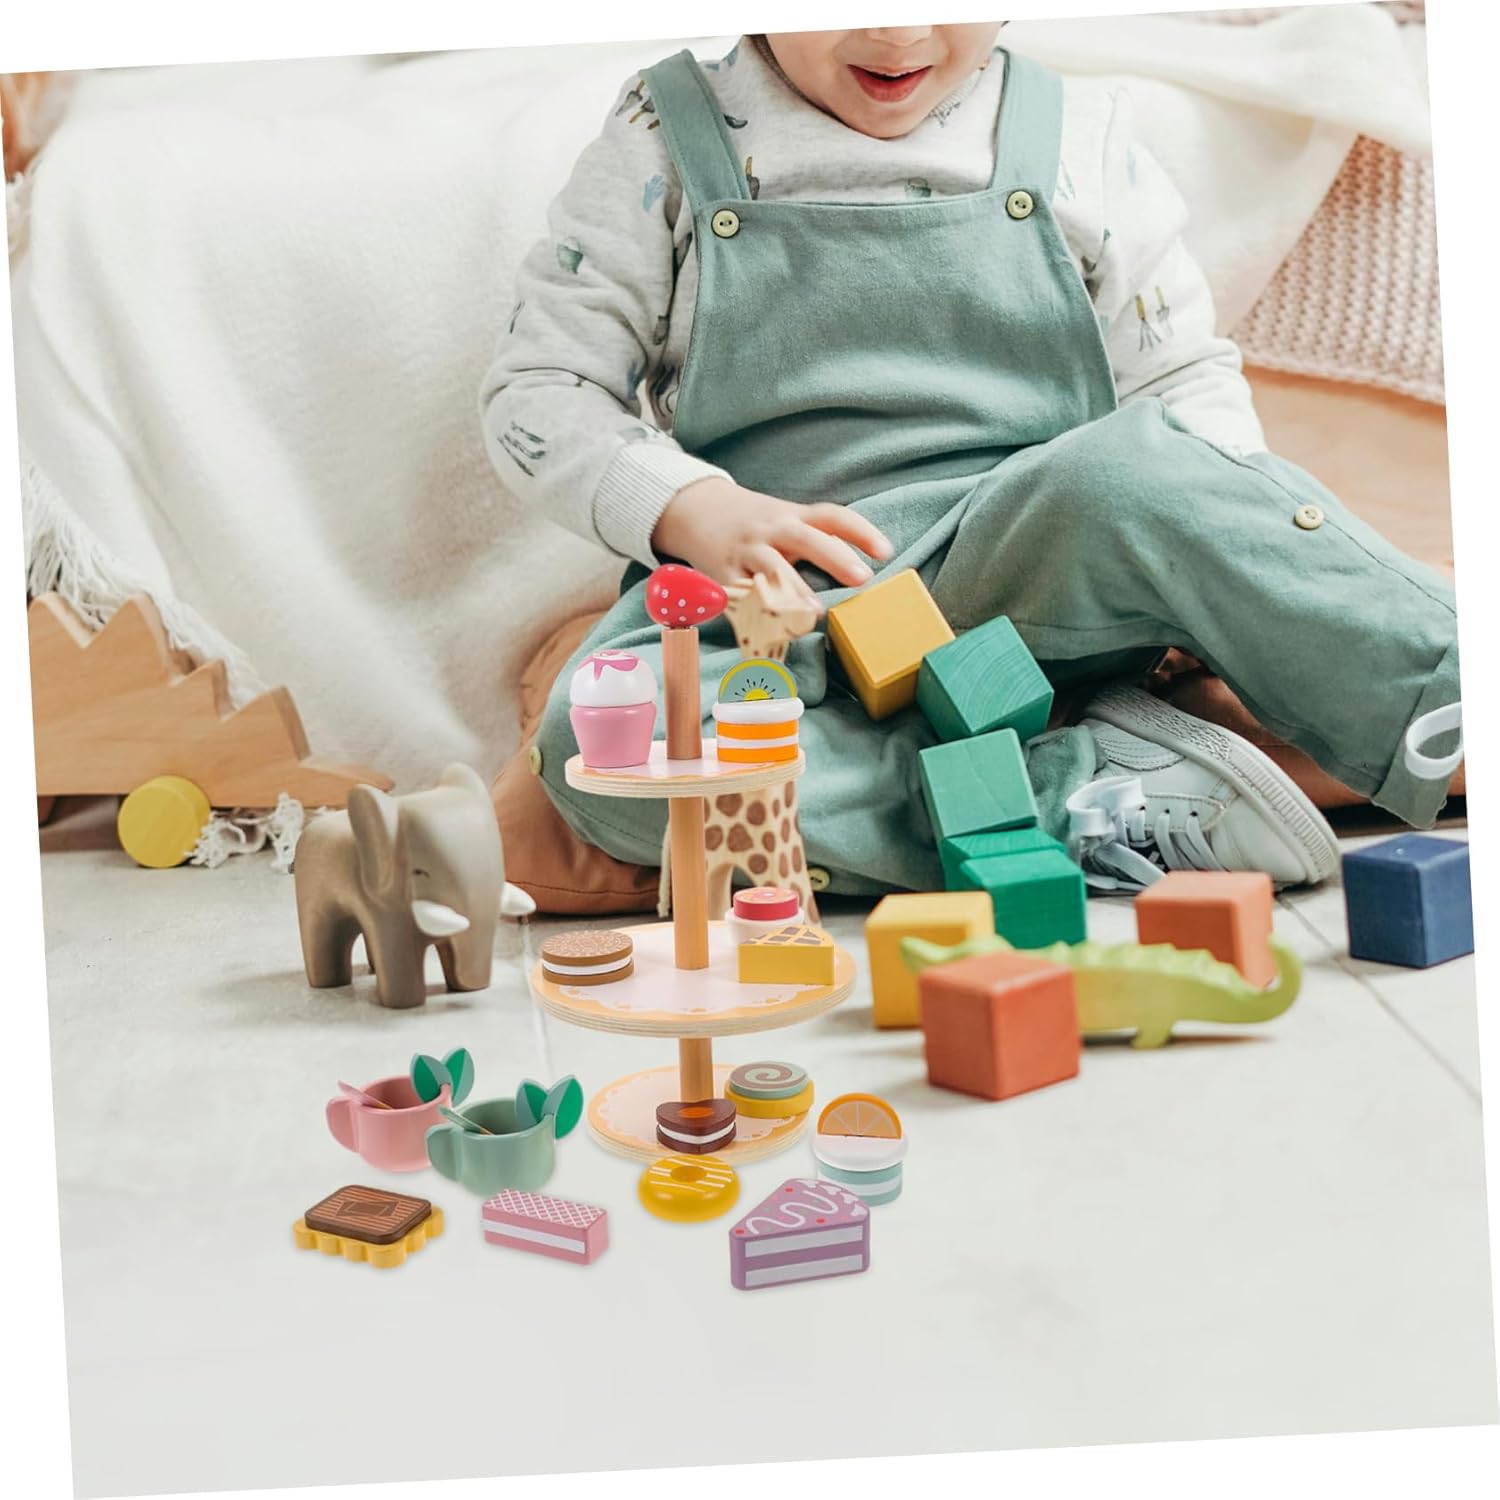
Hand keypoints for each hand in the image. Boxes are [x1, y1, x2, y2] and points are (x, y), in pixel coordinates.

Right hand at [651, 477, 892, 609]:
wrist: (694, 508)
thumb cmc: (755, 523)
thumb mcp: (785, 519)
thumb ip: (818, 539)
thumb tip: (860, 571)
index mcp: (792, 516)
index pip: (832, 517)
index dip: (861, 531)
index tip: (886, 551)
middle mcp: (771, 530)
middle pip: (807, 539)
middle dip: (835, 557)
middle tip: (862, 578)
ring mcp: (746, 551)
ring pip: (772, 568)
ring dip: (794, 590)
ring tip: (814, 612)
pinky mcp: (723, 574)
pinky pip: (740, 595)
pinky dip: (754, 612)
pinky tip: (770, 631)